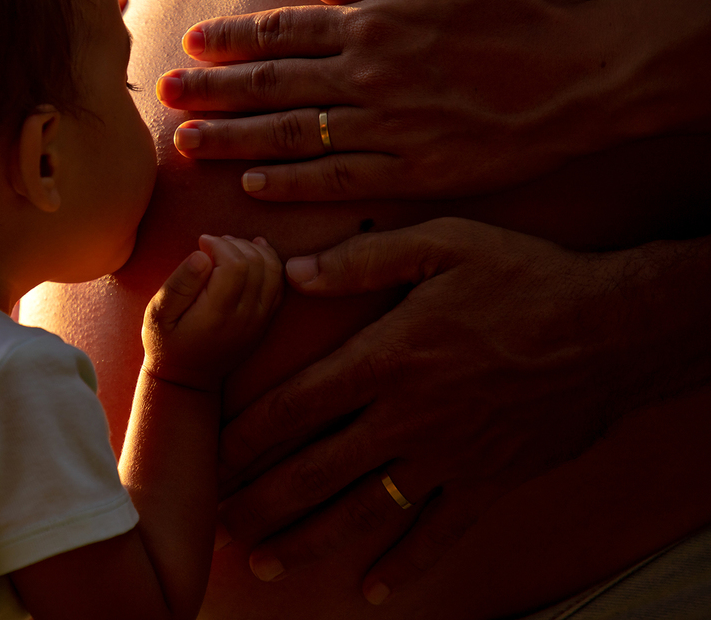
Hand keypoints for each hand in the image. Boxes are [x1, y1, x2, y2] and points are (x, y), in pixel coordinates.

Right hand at [143, 235, 282, 390]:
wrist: (188, 378)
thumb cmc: (167, 342)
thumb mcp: (158, 315)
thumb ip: (180, 284)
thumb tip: (202, 255)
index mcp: (217, 315)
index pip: (235, 266)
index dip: (219, 245)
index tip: (201, 242)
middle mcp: (245, 317)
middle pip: (256, 264)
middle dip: (235, 244)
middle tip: (213, 244)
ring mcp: (259, 320)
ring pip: (272, 270)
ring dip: (253, 250)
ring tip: (229, 247)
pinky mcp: (265, 319)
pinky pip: (278, 283)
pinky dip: (270, 261)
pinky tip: (253, 251)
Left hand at [157, 0, 619, 200]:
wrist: (584, 77)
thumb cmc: (520, 15)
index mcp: (374, 26)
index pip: (284, 31)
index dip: (233, 38)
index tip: (192, 45)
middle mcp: (367, 78)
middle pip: (271, 84)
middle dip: (211, 91)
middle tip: (163, 97)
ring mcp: (385, 129)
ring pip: (290, 136)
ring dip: (233, 140)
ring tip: (187, 143)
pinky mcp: (410, 173)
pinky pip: (337, 181)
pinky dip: (292, 183)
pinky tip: (252, 186)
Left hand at [216, 218, 648, 602]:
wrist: (616, 327)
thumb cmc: (525, 276)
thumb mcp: (441, 243)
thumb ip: (362, 259)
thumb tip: (294, 271)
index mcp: (386, 357)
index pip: (295, 405)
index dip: (246, 435)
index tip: (211, 456)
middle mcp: (407, 416)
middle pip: (315, 470)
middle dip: (261, 500)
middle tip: (220, 524)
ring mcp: (448, 455)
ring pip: (364, 511)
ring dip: (310, 540)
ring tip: (266, 561)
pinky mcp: (489, 481)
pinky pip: (439, 533)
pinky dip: (406, 564)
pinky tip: (374, 589)